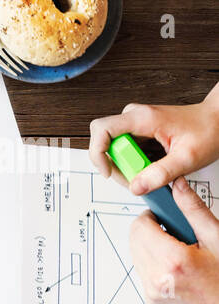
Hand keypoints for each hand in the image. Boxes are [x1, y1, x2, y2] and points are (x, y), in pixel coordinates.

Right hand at [89, 86, 218, 194]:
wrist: (218, 120)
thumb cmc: (208, 130)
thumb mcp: (187, 158)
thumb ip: (160, 174)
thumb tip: (136, 186)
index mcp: (143, 118)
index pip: (101, 130)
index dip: (98, 153)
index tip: (108, 171)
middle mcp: (135, 117)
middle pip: (105, 142)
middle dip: (117, 165)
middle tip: (138, 176)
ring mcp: (136, 123)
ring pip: (113, 148)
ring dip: (127, 165)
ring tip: (150, 171)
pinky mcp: (139, 131)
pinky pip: (124, 150)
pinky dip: (134, 163)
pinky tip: (152, 165)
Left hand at [130, 178, 218, 303]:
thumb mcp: (216, 238)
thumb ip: (193, 210)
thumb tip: (178, 187)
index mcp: (173, 261)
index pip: (139, 227)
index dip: (151, 216)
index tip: (163, 215)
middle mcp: (157, 280)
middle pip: (134, 240)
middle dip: (150, 231)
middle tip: (176, 233)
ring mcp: (152, 293)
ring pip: (136, 256)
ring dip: (151, 248)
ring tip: (180, 251)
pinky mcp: (151, 301)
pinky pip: (142, 273)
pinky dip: (153, 264)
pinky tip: (176, 266)